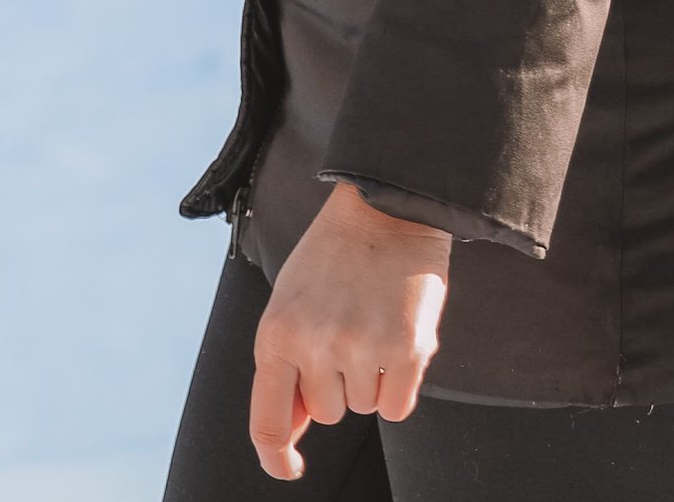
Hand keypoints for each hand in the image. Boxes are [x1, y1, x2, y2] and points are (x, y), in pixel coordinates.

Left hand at [247, 183, 450, 480]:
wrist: (386, 205)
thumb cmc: (334, 255)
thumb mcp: (291, 300)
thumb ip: (287, 365)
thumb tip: (291, 432)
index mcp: (276, 334)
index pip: (267, 421)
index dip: (275, 457)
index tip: (290, 469)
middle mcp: (315, 345)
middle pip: (326, 414)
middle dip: (338, 383)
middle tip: (348, 329)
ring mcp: (361, 348)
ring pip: (364, 408)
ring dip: (371, 379)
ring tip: (373, 321)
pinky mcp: (405, 350)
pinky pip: (399, 407)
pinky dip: (401, 386)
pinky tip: (399, 339)